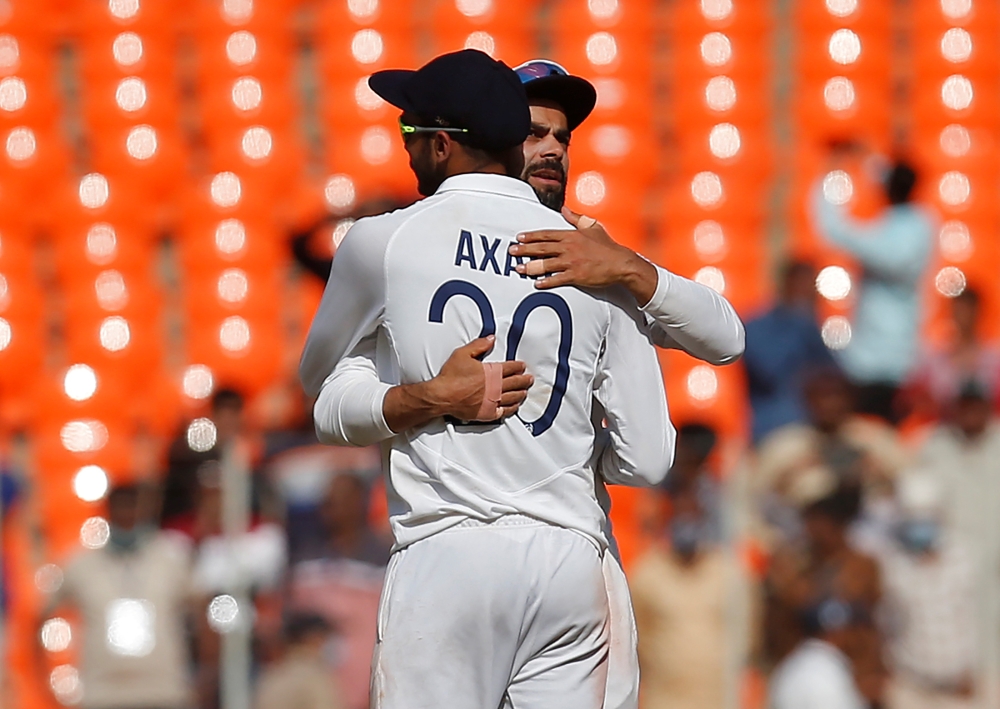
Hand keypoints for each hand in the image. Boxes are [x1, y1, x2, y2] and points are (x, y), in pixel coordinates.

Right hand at [429, 336, 532, 420]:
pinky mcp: (487, 413)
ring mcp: (492, 401)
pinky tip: (514, 406)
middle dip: (524, 380)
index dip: (517, 366)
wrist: (442, 396)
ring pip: (512, 397)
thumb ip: (479, 345)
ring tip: (525, 392)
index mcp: (491, 372)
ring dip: (520, 393)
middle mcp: (495, 387)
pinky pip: (504, 411)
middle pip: (515, 382)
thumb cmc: (451, 376)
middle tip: (529, 379)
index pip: (509, 368)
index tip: (522, 366)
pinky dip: (511, 408)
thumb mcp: (463, 354)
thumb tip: (491, 339)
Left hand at [509, 207, 657, 303]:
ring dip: (530, 267)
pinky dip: (546, 281)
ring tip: (518, 268)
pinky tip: (536, 283)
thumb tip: (564, 210)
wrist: (620, 263)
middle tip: (512, 252)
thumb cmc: (607, 246)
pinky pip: (557, 279)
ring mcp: (571, 262)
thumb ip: (576, 218)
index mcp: (571, 236)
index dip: (531, 236)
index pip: (546, 234)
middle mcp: (569, 248)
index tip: (519, 238)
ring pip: (546, 264)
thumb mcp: (592, 227)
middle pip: (541, 248)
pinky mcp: (576, 275)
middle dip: (524, 250)